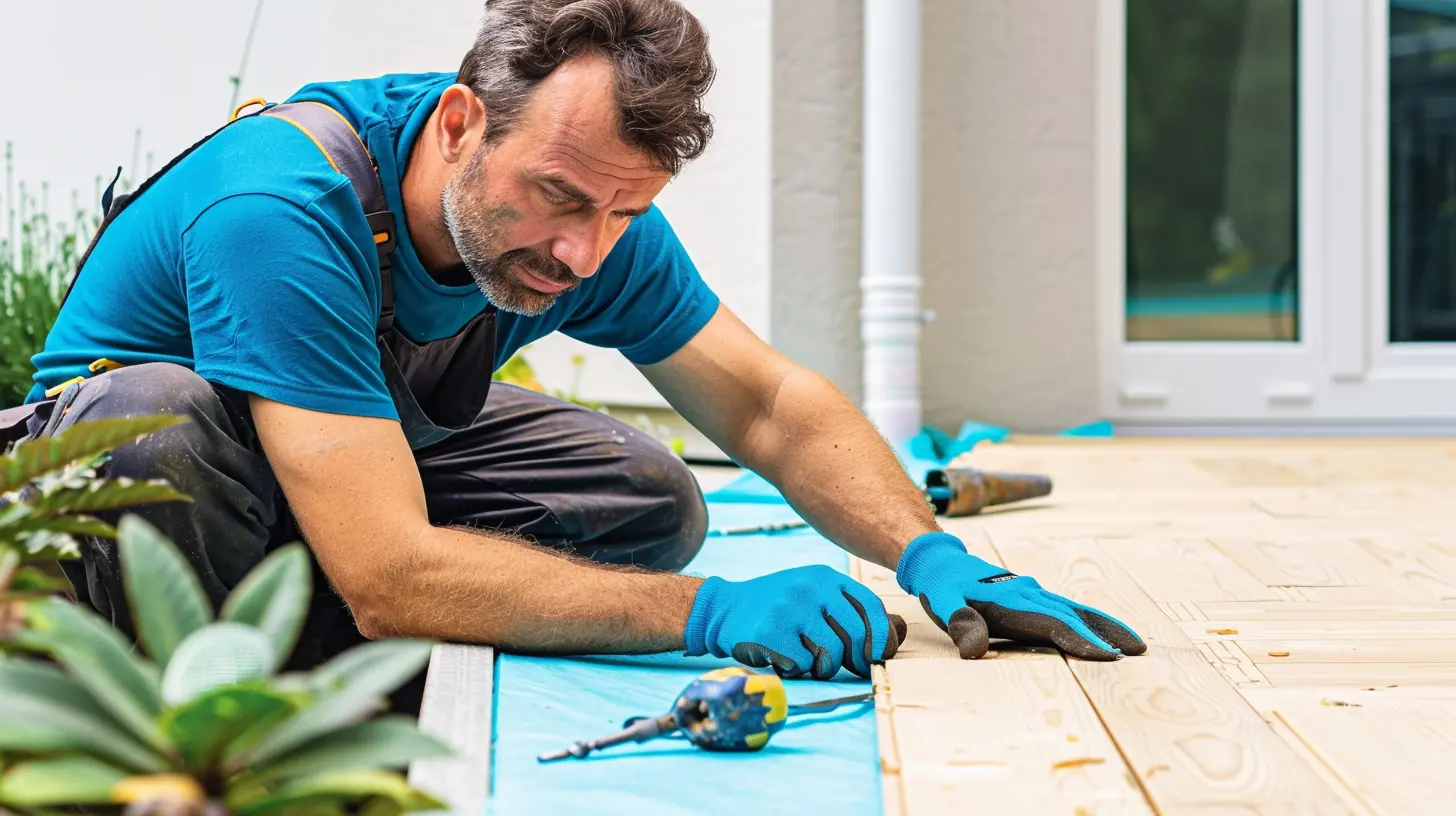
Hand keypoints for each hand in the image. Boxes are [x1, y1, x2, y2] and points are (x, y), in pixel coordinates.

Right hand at [683, 565, 905, 679]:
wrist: (724, 609)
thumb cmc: (779, 609)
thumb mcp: (815, 597)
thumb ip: (850, 611)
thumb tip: (900, 632)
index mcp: (825, 577)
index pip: (869, 606)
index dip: (881, 636)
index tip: (876, 655)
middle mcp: (810, 587)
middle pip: (855, 636)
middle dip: (854, 660)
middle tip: (843, 667)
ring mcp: (789, 608)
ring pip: (830, 655)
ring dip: (821, 668)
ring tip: (804, 659)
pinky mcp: (770, 631)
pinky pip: (802, 665)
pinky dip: (796, 669)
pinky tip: (781, 656)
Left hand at [896, 532, 1146, 660]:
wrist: (940, 560)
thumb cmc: (942, 587)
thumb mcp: (942, 603)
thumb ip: (959, 622)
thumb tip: (974, 650)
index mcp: (1011, 601)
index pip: (1052, 624)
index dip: (1079, 640)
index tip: (1107, 656)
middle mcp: (1029, 594)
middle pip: (1074, 616)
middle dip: (1105, 635)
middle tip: (1137, 654)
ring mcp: (1034, 593)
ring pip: (1077, 609)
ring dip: (1106, 626)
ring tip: (1137, 644)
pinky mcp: (1034, 595)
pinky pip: (1068, 607)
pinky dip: (1091, 619)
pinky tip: (1106, 631)